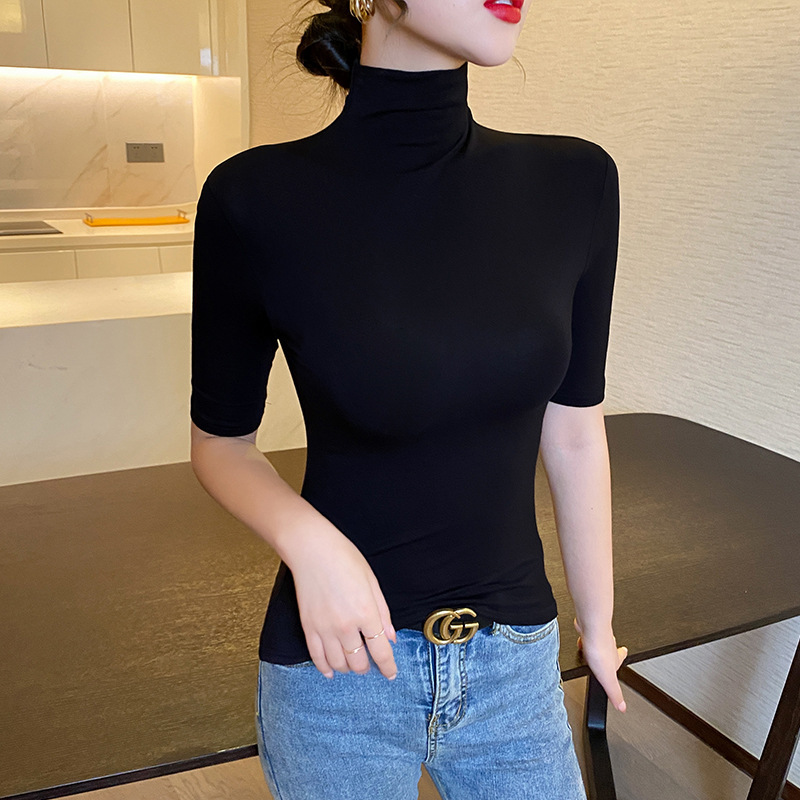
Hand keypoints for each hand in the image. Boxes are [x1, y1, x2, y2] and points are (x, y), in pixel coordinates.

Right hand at [285, 522, 398, 680]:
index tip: (391, 674)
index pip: (380, 651)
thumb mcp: (372, 582)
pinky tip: (331, 671)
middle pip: (359, 662)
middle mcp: (346, 626)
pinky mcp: (308, 627)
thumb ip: (383, 613)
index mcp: (366, 613)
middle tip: (370, 663)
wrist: (312, 549)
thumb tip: (391, 638)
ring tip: (353, 664)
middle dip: (367, 667)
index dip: (388, 667)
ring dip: (348, 668)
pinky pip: (316, 657)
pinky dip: (325, 668)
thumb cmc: (345, 558)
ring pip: (339, 663)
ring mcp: (325, 628)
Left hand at [574, 617, 627, 711]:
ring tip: (590, 649)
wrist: (590, 628)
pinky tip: (579, 641)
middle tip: (604, 655)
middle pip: (610, 648)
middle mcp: (608, 645)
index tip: (624, 653)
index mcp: (615, 657)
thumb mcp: (608, 679)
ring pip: (597, 640)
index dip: (622, 656)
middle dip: (607, 651)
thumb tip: (622, 707)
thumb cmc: (599, 649)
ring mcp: (597, 636)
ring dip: (594, 644)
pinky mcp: (586, 629)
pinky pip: (585, 634)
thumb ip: (614, 694)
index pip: (621, 658)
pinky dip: (582, 638)